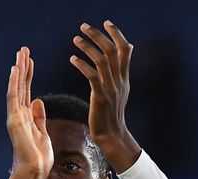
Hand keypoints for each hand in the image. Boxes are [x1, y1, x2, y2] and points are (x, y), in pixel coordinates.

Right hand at [7, 46, 52, 178]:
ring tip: (21, 53)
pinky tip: (16, 69)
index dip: (29, 76)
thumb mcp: (43, 133)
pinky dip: (14, 83)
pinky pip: (14, 98)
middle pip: (20, 87)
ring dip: (19, 70)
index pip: (27, 92)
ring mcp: (15, 117)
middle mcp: (17, 115)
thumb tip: (37, 101)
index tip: (30, 61)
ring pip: (16, 88)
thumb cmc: (39, 158)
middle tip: (24, 50)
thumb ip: (39, 117)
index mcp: (25, 118)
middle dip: (22, 67)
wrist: (34, 171)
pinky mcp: (14, 120)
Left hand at [70, 20, 140, 170]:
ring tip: (75, 39)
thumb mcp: (117, 93)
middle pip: (113, 49)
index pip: (126, 49)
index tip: (106, 23)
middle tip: (84, 26)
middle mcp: (120, 80)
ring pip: (102, 59)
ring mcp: (111, 87)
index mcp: (124, 77)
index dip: (117, 34)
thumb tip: (115, 63)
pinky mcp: (101, 96)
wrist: (112, 137)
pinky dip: (82, 64)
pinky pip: (92, 75)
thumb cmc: (109, 117)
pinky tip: (72, 59)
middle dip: (99, 35)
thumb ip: (117, 76)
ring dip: (88, 47)